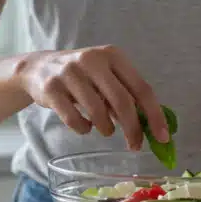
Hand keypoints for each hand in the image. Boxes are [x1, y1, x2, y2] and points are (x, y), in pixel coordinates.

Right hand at [18, 45, 166, 149]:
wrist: (38, 68)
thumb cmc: (82, 77)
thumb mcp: (106, 77)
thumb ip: (127, 96)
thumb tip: (153, 127)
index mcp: (113, 56)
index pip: (142, 88)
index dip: (154, 115)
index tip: (162, 137)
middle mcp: (92, 60)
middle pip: (122, 101)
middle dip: (132, 129)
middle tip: (135, 145)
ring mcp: (70, 73)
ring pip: (98, 112)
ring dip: (106, 129)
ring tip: (105, 129)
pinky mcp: (51, 89)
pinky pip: (74, 119)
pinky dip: (83, 129)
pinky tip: (84, 126)